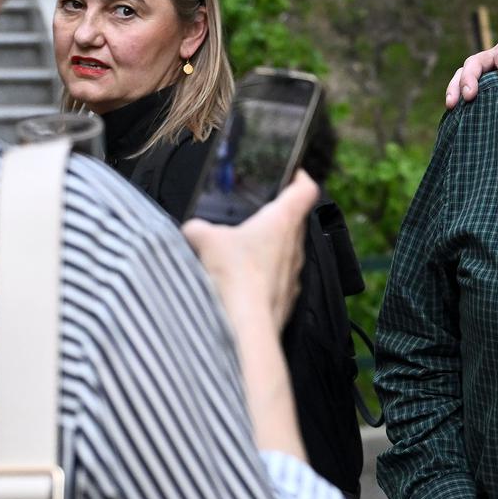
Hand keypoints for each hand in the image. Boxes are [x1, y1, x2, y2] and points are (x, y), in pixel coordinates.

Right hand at [184, 171, 318, 331]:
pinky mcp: (287, 298)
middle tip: (259, 211)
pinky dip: (265, 276)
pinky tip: (242, 283)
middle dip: (278, 216)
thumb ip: (197, 228)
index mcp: (283, 222)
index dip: (300, 178)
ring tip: (245, 249)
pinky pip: (278, 280)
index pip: (305, 190)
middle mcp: (295, 246)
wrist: (246, 325)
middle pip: (295, 222)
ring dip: (271, 249)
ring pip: (287, 253)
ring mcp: (294, 273)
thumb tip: (192, 230)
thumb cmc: (236, 277)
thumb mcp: (205, 239)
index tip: (294, 173)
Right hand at [444, 32, 497, 108]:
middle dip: (470, 78)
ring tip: (453, 105)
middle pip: (476, 62)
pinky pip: (467, 88)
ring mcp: (489, 71)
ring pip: (465, 73)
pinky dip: (459, 97)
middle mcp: (496, 55)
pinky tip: (454, 113)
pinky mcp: (486, 86)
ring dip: (456, 87)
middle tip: (470, 96)